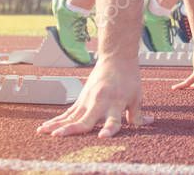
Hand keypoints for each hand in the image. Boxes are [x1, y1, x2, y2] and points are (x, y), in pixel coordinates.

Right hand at [37, 58, 151, 137]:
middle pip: (86, 119)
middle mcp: (100, 103)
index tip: (103, 136)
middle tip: (61, 135)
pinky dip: (55, 121)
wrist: (116, 58)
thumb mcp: (137, 96)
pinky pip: (67, 113)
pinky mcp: (81, 100)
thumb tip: (150, 124)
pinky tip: (43, 128)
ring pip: (72, 116)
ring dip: (59, 125)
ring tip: (47, 133)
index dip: (109, 129)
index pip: (113, 120)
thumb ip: (138, 114)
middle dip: (74, 129)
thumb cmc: (129, 78)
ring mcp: (88, 101)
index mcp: (116, 103)